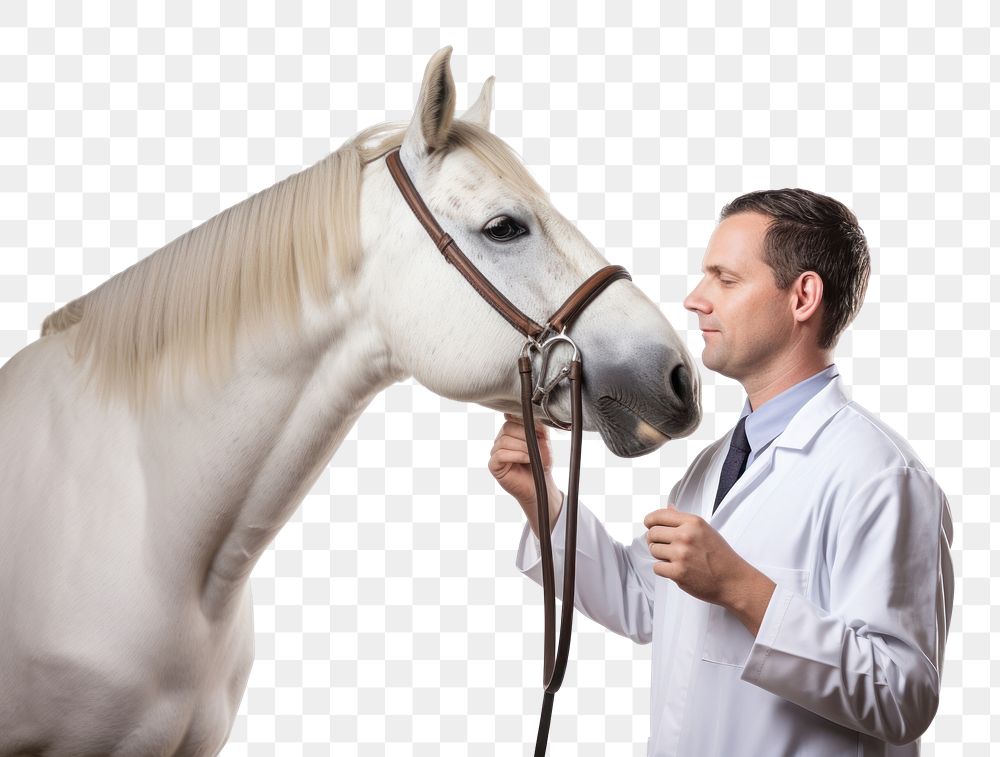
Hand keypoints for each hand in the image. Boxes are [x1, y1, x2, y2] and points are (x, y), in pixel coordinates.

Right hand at [489, 413, 562, 536]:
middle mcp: (501, 439)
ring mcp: (495, 452)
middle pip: (507, 427)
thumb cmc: (540, 463)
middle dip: (525, 435)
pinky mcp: (494, 465)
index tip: (537, 429)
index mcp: (511, 431)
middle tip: (536, 445)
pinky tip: (526, 459)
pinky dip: (516, 455)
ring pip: (504, 440)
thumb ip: (539, 427)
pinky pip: (500, 454)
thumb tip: (533, 416)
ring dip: (522, 447)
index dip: (524, 420)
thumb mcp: (544, 441)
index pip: (511, 416)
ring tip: (532, 455)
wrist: (540, 483)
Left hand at [644, 505, 775, 634]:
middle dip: (655, 540)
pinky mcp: (678, 572)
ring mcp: (681, 554)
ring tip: (675, 559)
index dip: (650, 521)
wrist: (733, 581)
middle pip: (652, 533)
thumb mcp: (705, 530)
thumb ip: (683, 520)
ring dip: (660, 555)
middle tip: (665, 546)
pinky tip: (677, 569)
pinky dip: (664, 570)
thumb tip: (668, 507)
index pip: (658, 516)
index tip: (649, 525)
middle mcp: (686, 535)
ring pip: (653, 550)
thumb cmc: (720, 556)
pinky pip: (657, 567)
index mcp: (693, 522)